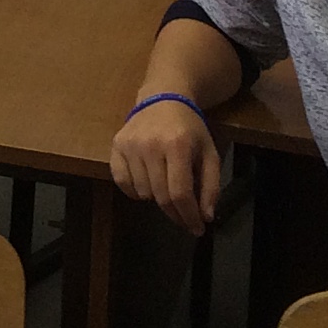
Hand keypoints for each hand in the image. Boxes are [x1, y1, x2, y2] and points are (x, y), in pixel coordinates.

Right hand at [111, 97, 224, 233]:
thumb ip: (211, 185)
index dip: (189, 216)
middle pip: (160, 196)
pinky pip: (122, 182)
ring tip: (166, 188)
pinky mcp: (116, 145)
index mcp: (177, 145)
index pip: (180, 192)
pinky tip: (146, 186)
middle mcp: (150, 145)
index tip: (197, 229)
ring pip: (142, 192)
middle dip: (175, 214)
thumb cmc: (190, 128)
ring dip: (156, 199)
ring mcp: (130, 145)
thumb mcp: (209, 153)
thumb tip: (205, 216)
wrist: (163, 98)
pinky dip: (134, 191)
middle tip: (185, 219)